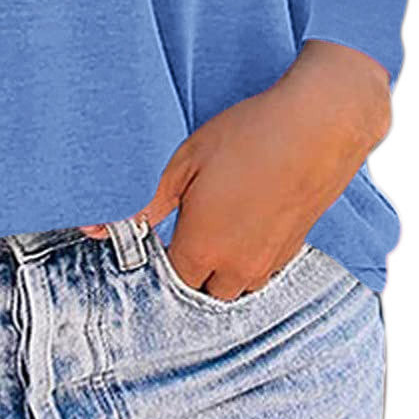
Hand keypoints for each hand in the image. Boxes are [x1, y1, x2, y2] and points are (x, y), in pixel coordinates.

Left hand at [84, 41, 391, 299]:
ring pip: (234, 286)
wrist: (320, 126)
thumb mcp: (185, 160)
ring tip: (214, 224)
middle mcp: (237, 268)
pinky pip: (262, 270)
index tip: (153, 235)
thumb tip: (98, 228)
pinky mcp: (294, 248)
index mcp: (202, 250)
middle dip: (187, 269)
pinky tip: (245, 217)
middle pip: (201, 291)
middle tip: (183, 228)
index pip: (167, 281)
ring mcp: (269, 262)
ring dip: (219, 267)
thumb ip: (147, 202)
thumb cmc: (248, 136)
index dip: (155, 259)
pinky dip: (248, 256)